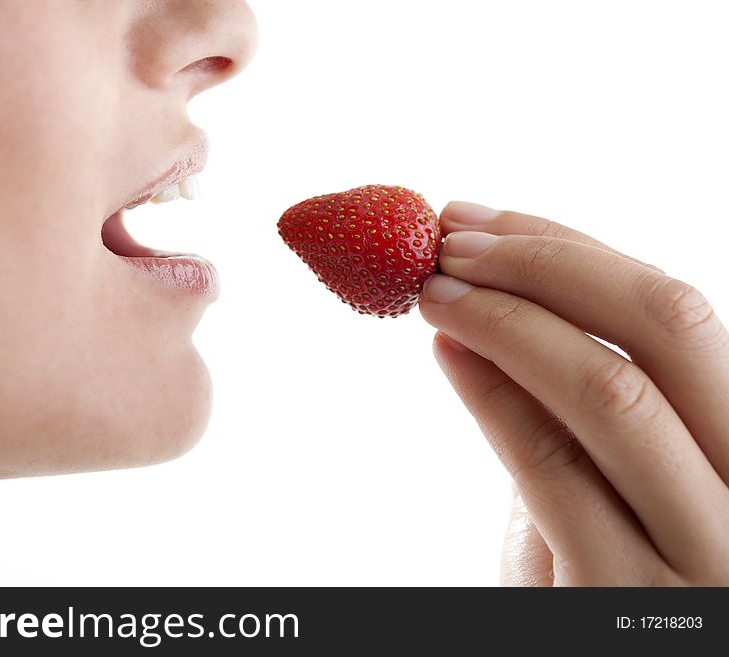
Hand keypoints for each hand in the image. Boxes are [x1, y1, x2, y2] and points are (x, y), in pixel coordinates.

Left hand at [419, 202, 728, 585]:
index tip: (479, 218)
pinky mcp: (625, 600)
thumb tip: (494, 299)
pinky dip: (494, 398)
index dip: (568, 248)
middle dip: (543, 265)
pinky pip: (553, 471)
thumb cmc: (607, 569)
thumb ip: (583, 400)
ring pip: (609, 393)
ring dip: (504, 321)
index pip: (673, 311)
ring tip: (430, 290)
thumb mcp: (617, 477)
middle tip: (447, 241)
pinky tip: (447, 354)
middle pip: (663, 326)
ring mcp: (702, 553)